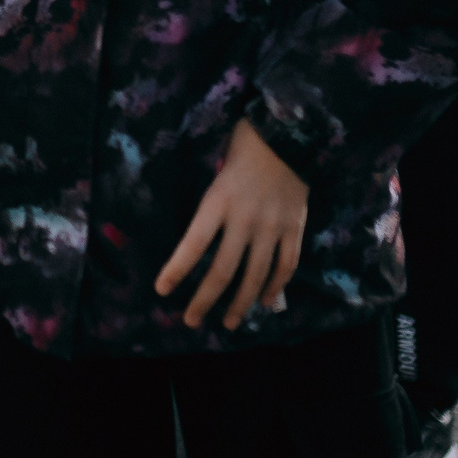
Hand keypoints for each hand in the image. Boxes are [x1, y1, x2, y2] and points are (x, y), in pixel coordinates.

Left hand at [155, 119, 308, 329]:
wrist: (289, 134)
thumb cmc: (243, 147)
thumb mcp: (214, 170)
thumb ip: (210, 206)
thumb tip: (196, 240)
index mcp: (218, 202)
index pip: (193, 244)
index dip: (177, 270)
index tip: (162, 291)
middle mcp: (245, 219)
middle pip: (222, 270)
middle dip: (204, 299)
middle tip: (190, 321)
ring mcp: (273, 227)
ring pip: (255, 276)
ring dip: (240, 303)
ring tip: (228, 323)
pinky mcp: (295, 228)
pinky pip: (285, 265)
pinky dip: (275, 287)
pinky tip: (264, 302)